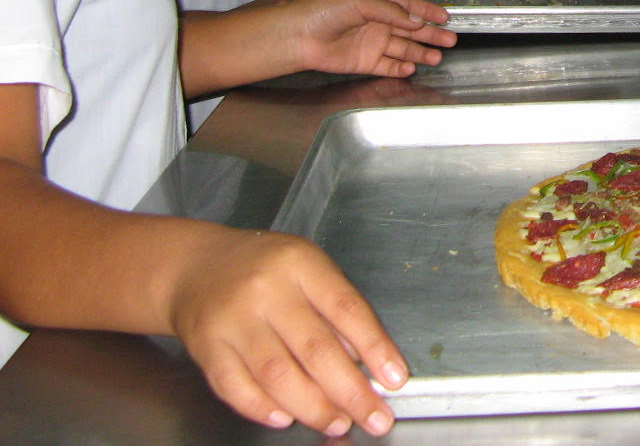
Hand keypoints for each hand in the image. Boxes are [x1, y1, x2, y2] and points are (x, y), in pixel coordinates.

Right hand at [168, 224, 406, 435]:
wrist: (197, 267)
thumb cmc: (265, 269)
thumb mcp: (308, 268)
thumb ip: (336, 307)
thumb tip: (364, 360)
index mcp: (301, 264)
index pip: (346, 309)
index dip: (375, 348)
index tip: (395, 378)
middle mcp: (266, 291)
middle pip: (314, 349)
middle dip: (350, 391)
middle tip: (375, 417)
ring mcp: (232, 321)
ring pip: (277, 374)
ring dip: (312, 407)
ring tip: (338, 423)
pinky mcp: (206, 348)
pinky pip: (235, 387)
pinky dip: (262, 409)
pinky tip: (286, 418)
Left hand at [279, 0, 454, 77]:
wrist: (298, 35)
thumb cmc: (323, 10)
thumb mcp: (360, 1)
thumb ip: (391, 11)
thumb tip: (416, 21)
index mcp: (376, 2)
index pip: (407, 5)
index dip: (427, 11)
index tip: (446, 16)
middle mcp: (376, 22)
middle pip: (410, 30)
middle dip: (430, 35)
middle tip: (450, 40)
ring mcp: (371, 43)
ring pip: (402, 49)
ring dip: (420, 53)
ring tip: (437, 58)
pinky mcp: (363, 62)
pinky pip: (387, 66)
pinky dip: (400, 68)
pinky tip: (412, 68)